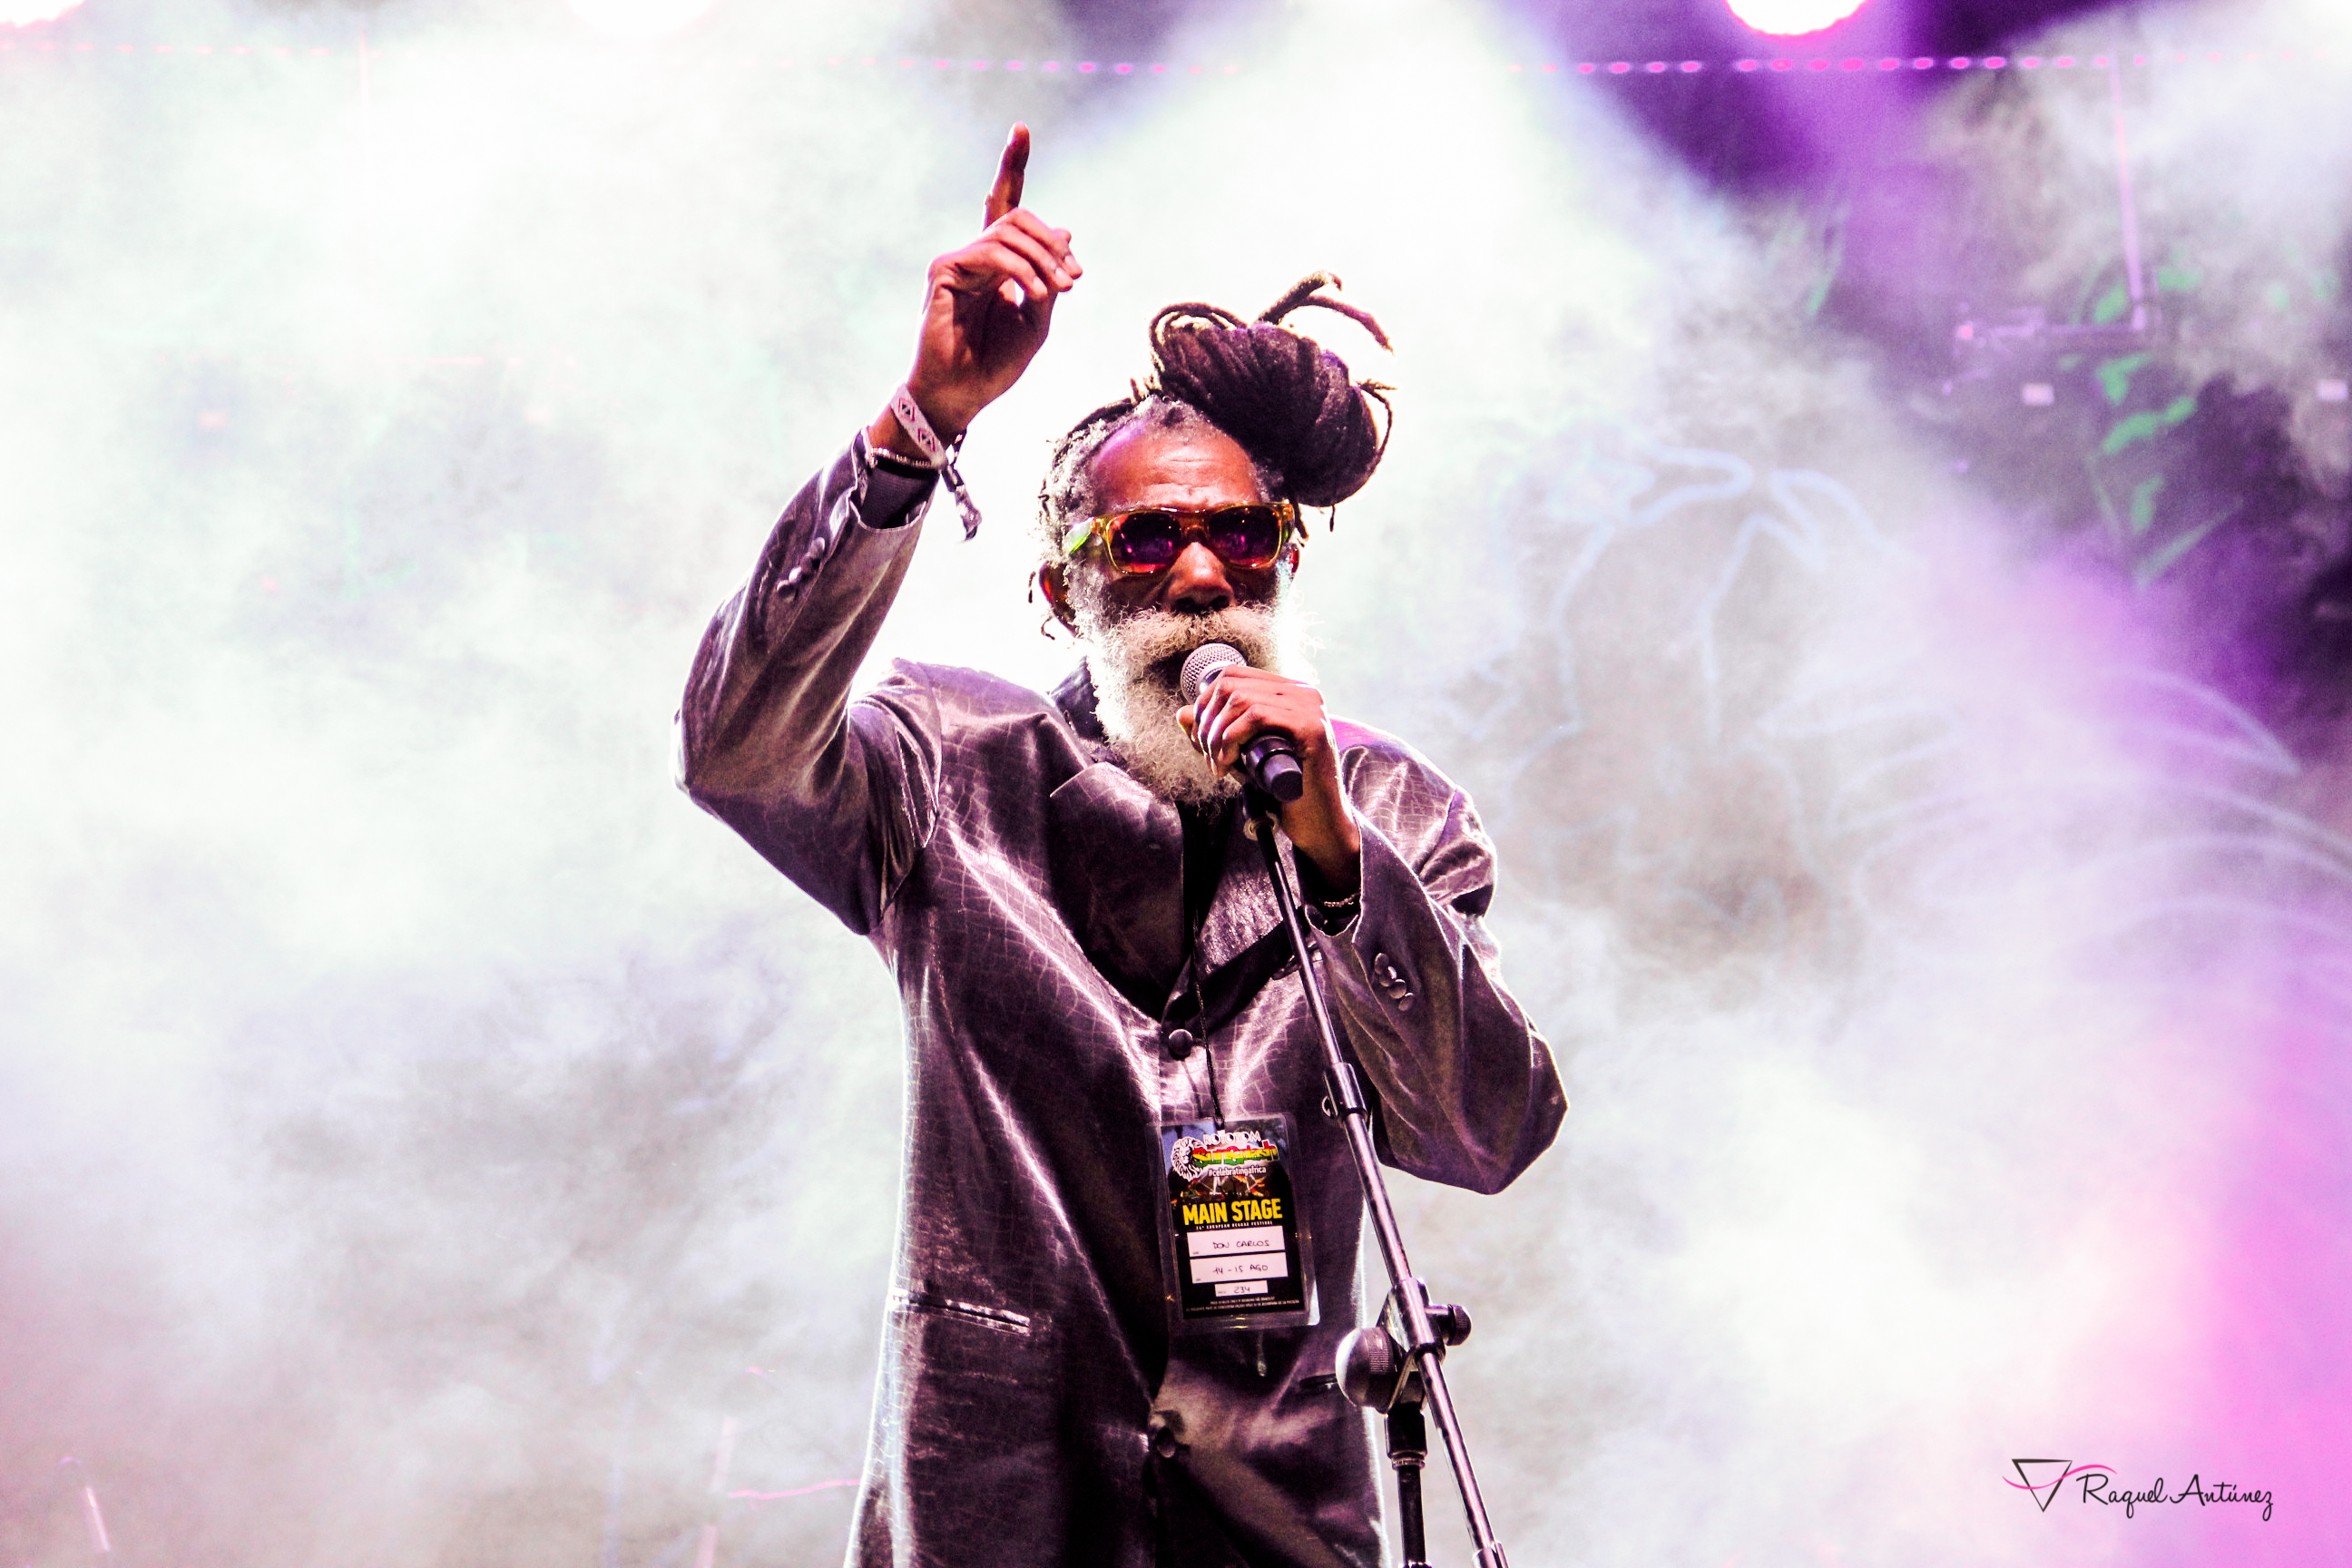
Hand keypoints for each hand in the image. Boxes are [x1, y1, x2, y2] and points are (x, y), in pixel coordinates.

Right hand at [871, 124, 1081, 454]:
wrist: (963, 394)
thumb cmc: (996, 363)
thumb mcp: (1039, 320)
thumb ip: (1050, 276)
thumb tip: (1065, 228)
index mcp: (999, 264)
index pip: (1006, 205)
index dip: (1012, 165)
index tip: (1021, 129)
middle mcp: (977, 255)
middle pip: (1017, 215)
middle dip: (1052, 240)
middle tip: (1073, 279)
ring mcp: (958, 260)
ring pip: (1009, 232)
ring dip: (1043, 260)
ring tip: (1057, 291)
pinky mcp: (943, 271)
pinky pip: (991, 253)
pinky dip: (1020, 271)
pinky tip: (1032, 293)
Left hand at [1180, 666, 1361, 891]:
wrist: (1318, 822)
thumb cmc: (1283, 790)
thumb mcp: (1240, 757)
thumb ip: (1213, 735)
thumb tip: (1182, 714)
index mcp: (1288, 692)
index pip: (1233, 675)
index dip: (1206, 704)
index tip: (1202, 739)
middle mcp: (1302, 692)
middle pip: (1231, 685)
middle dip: (1208, 722)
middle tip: (1209, 755)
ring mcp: (1310, 708)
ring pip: (1241, 700)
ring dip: (1217, 735)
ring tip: (1219, 764)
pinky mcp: (1312, 728)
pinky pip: (1259, 716)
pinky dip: (1233, 739)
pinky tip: (1229, 764)